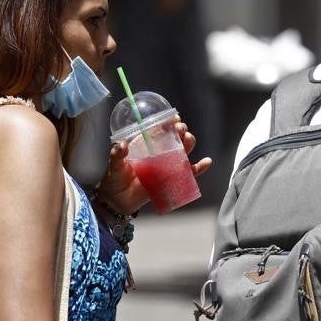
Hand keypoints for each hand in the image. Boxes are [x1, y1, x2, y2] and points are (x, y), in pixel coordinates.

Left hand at [97, 116, 213, 213]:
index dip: (168, 122)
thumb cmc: (114, 180)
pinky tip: (207, 162)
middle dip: (180, 131)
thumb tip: (122, 145)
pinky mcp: (172, 180)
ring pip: (183, 152)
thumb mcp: (114, 165)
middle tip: (180, 129)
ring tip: (188, 140)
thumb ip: (117, 155)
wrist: (118, 201)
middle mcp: (158, 153)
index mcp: (145, 145)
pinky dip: (199, 168)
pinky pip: (189, 173)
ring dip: (189, 144)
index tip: (174, 118)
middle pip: (175, 138)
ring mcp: (166, 166)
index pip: (160, 130)